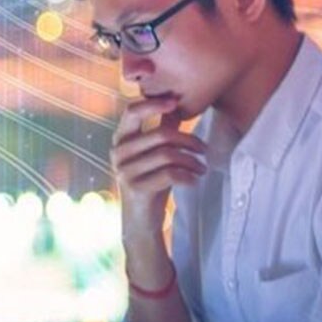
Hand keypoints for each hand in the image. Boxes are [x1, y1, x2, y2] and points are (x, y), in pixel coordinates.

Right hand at [109, 96, 206, 237]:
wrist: (140, 220)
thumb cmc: (150, 182)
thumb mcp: (155, 154)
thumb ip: (162, 128)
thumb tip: (175, 101)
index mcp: (120, 140)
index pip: (132, 112)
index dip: (153, 104)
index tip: (174, 102)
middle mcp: (118, 154)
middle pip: (161, 135)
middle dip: (189, 140)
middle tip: (203, 149)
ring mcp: (125, 172)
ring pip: (169, 155)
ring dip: (192, 161)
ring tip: (202, 167)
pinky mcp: (136, 188)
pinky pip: (170, 174)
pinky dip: (188, 176)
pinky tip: (194, 180)